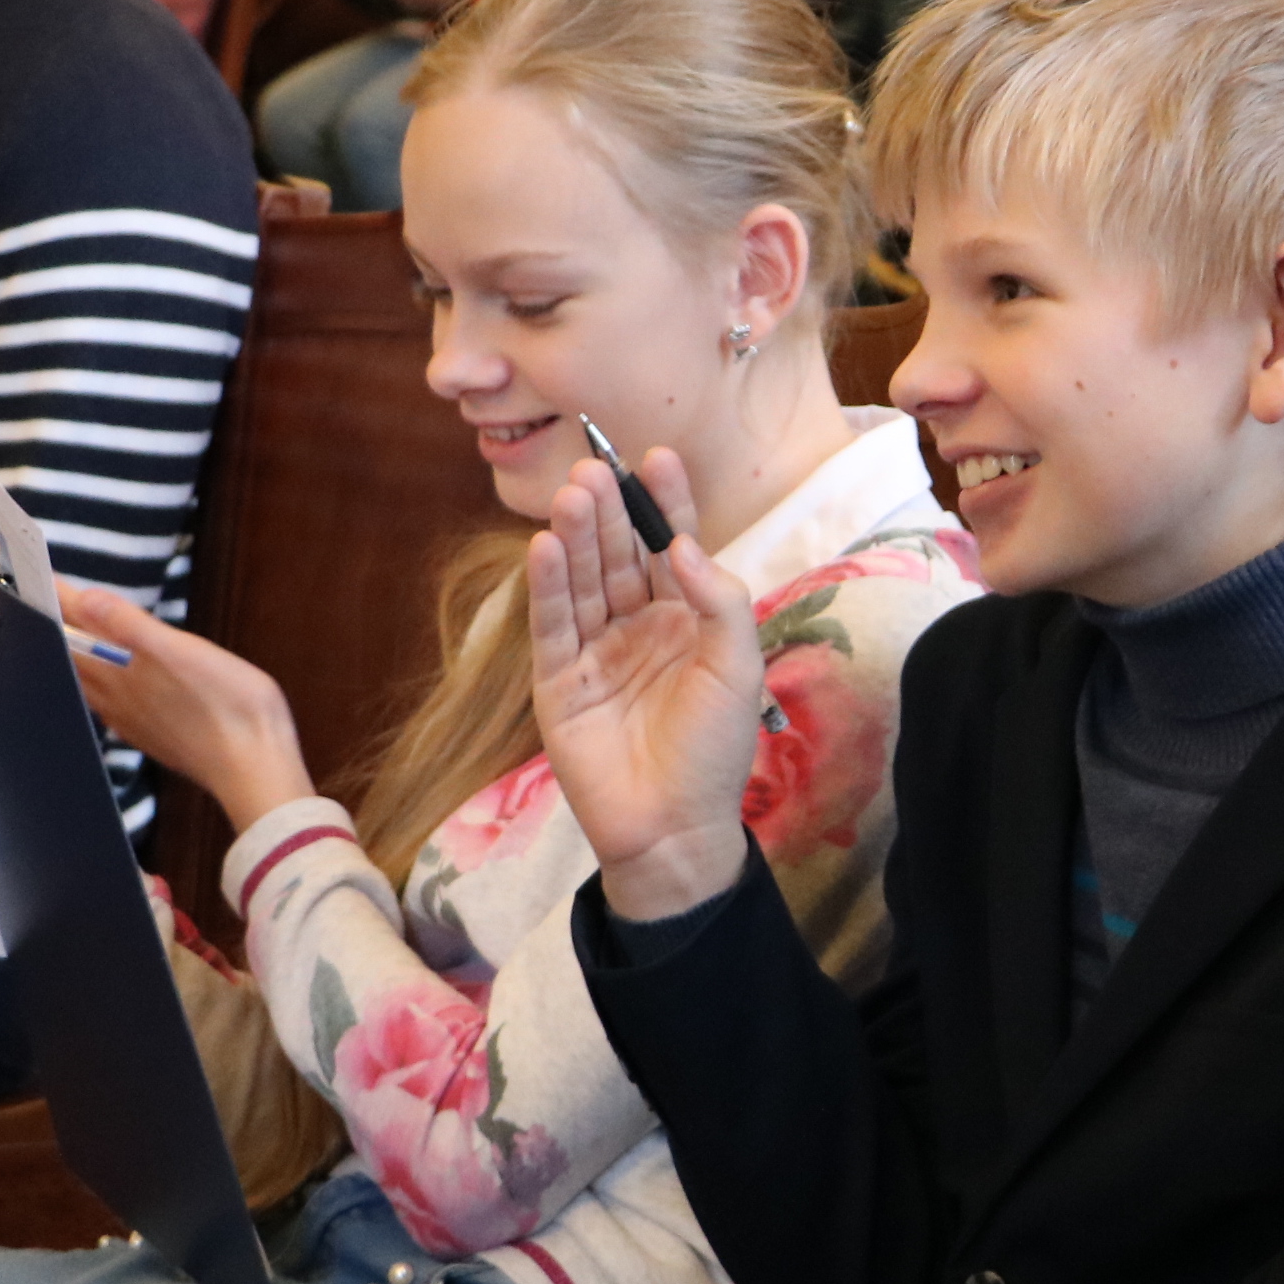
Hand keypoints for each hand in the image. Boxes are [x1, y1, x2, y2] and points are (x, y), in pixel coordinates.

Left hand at [54, 582, 314, 830]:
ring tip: (70, 637)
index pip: (78, 626)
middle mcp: (118, 697)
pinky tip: (109, 686)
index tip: (45, 574)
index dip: (61, 598)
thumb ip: (132, 626)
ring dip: (76, 656)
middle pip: (74, 655)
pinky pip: (109, 704)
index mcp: (121, 671)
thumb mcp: (186, 653)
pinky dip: (100, 684)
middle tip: (50, 600)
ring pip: (89, 682)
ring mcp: (133, 719)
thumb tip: (87, 599)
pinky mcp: (151, 735)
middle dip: (62, 626)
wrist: (254, 768)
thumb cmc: (230, 708)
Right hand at [528, 450, 763, 922]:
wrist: (675, 827)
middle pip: (619, 556)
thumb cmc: (715, 749)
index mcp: (684, 619)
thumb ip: (719, 600)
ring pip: (583, 581)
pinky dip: (548, 586)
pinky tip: (545, 546)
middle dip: (611, 511)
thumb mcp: (738, 666)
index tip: (658, 457)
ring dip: (576, 536)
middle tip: (596, 466)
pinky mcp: (557, 682)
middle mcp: (637, 626)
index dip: (664, 504)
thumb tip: (684, 546)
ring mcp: (594, 651)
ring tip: (572, 494)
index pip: (670, 547)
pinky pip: (552, 625)